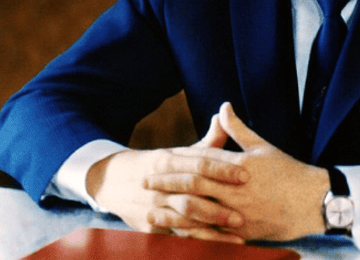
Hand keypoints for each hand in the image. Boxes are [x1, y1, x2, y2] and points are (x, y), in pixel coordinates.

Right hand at [86, 114, 248, 242]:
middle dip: (219, 204)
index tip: (247, 175)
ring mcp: (154, 206)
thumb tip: (224, 115)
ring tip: (238, 232)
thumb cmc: (157, 166)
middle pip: (193, 192)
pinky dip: (200, 240)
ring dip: (212, 226)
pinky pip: (178, 234)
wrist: (112, 181)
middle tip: (244, 212)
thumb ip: (206, 142)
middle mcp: (160, 182)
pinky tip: (220, 243)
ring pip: (185, 217)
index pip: (199, 163)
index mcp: (168, 160)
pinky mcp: (151, 226)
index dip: (223, 169)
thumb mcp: (177, 152)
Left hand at [153, 102, 330, 241]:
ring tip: (151, 211)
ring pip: (199, 214)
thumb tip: (222, 107)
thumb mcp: (262, 147)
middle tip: (145, 183)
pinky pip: (214, 235)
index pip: (200, 163)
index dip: (176, 164)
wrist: (315, 200)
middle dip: (167, 185)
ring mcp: (240, 213)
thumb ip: (237, 129)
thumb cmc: (288, 171)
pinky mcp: (245, 233)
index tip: (156, 162)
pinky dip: (193, 235)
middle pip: (194, 187)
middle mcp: (236, 190)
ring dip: (173, 212)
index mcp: (239, 166)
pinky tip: (176, 234)